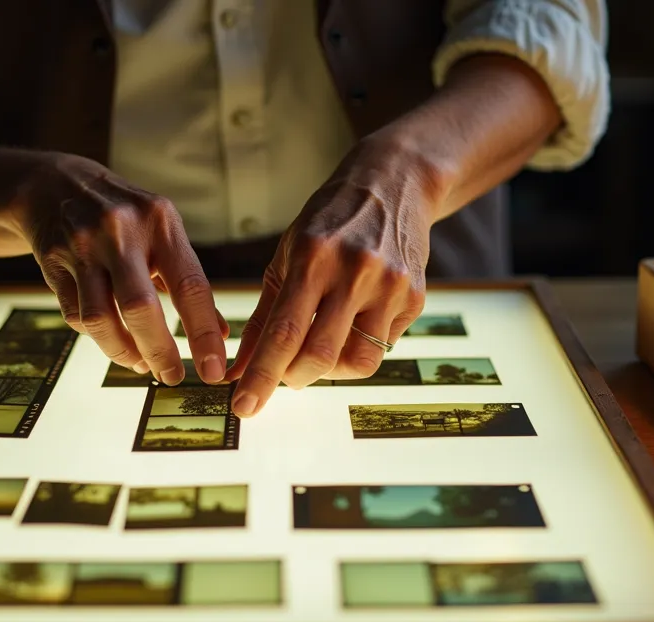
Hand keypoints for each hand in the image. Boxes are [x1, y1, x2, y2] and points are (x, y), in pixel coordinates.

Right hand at [13, 152, 228, 384]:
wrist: (56, 185)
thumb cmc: (125, 218)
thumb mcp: (163, 232)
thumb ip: (188, 280)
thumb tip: (219, 332)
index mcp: (160, 223)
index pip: (189, 286)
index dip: (203, 334)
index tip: (212, 369)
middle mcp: (121, 231)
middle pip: (140, 308)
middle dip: (160, 352)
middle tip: (173, 377)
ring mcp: (83, 246)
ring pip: (101, 318)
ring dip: (124, 352)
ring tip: (141, 364)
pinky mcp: (53, 262)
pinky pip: (76, 314)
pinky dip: (98, 336)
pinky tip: (112, 340)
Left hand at [226, 138, 441, 415]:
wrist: (394, 182)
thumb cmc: (329, 222)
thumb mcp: (287, 256)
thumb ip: (263, 317)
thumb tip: (237, 370)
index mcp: (314, 258)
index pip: (283, 333)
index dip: (261, 376)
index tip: (243, 407)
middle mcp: (355, 272)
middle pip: (320, 355)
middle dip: (292, 378)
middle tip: (282, 378)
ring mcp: (391, 285)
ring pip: (357, 362)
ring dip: (329, 372)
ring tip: (318, 352)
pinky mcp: (416, 296)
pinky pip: (383, 346)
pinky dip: (357, 347)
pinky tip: (351, 324)